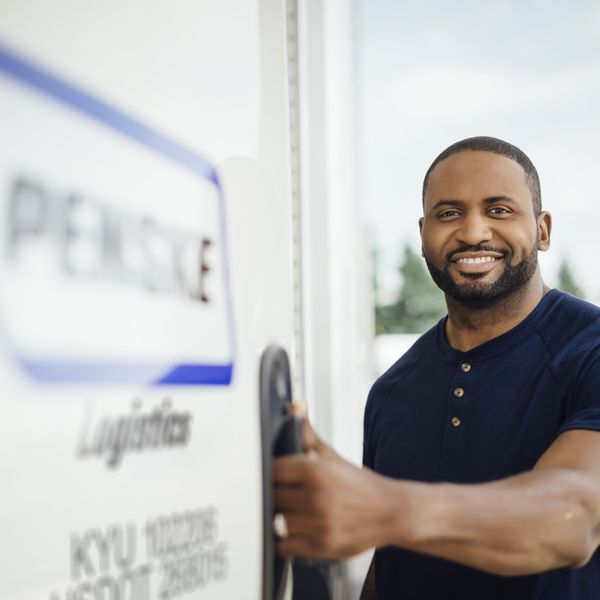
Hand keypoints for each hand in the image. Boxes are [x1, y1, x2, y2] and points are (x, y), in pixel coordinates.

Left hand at [273, 419, 393, 558]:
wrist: (390, 512)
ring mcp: (317, 523)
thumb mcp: (333, 457)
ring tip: (295, 512)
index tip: (275, 475)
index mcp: (315, 471)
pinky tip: (295, 532)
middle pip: (272, 495)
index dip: (272, 472)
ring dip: (282, 518)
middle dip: (276, 494)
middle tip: (286, 494)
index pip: (273, 469)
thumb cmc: (360, 485)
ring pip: (278, 520)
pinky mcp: (321, 546)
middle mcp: (315, 497)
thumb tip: (295, 410)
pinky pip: (285, 546)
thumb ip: (308, 437)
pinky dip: (285, 541)